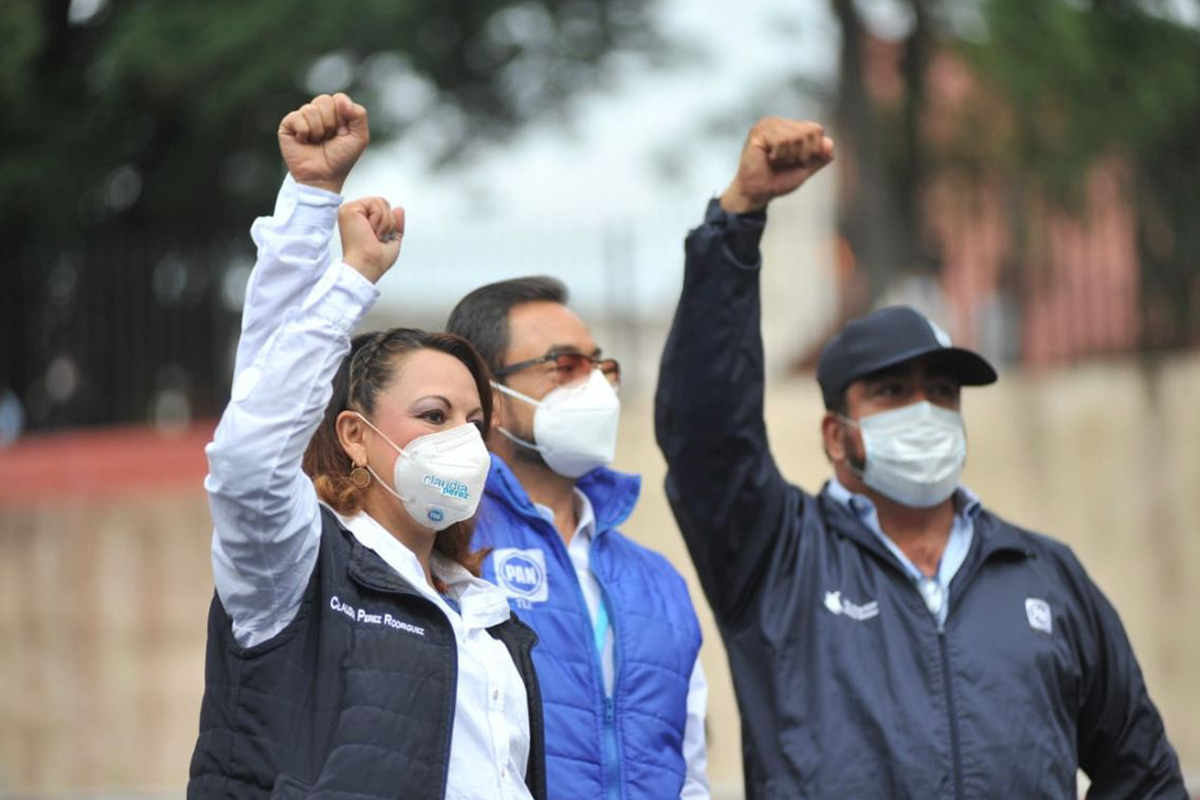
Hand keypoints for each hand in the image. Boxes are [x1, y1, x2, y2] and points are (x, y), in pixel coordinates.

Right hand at [278, 93, 369, 193]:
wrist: (323, 177)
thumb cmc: (341, 159)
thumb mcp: (360, 137)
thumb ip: (359, 114)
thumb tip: (340, 99)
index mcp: (335, 111)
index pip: (338, 98)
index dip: (342, 117)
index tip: (343, 133)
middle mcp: (318, 112)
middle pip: (324, 100)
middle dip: (330, 123)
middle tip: (329, 138)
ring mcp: (302, 117)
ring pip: (310, 109)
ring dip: (318, 130)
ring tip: (317, 142)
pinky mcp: (288, 125)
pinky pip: (296, 117)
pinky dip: (304, 132)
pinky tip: (304, 141)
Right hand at [339, 197, 404, 283]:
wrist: (367, 266)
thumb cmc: (375, 261)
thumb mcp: (392, 241)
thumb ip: (396, 224)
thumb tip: (399, 209)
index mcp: (361, 221)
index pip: (381, 209)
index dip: (389, 223)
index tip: (379, 239)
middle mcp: (354, 215)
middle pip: (382, 203)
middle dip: (388, 223)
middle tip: (377, 237)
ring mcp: (350, 211)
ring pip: (380, 202)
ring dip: (384, 223)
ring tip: (373, 235)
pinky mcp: (349, 209)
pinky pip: (375, 203)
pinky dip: (379, 220)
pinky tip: (370, 231)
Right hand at [719, 117, 834, 213]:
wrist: (758, 194)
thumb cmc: (778, 180)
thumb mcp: (805, 168)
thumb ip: (820, 156)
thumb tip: (829, 143)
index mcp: (791, 127)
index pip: (817, 130)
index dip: (814, 151)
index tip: (798, 162)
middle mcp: (780, 122)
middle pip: (810, 131)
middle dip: (803, 154)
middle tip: (786, 163)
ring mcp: (768, 124)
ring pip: (797, 136)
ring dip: (790, 156)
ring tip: (777, 162)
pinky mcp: (758, 132)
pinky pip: (782, 141)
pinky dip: (779, 156)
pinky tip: (769, 159)